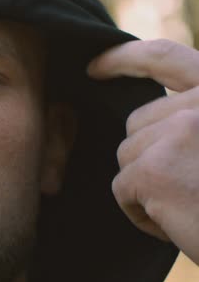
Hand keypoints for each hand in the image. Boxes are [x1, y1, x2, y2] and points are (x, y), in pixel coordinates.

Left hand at [88, 39, 198, 263]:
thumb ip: (193, 117)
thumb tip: (144, 119)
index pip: (165, 57)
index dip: (123, 58)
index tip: (93, 66)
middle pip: (138, 123)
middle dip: (151, 157)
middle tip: (193, 187)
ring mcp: (180, 130)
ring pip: (127, 155)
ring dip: (150, 186)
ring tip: (194, 205)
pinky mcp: (155, 167)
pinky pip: (122, 188)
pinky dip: (142, 213)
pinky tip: (181, 223)